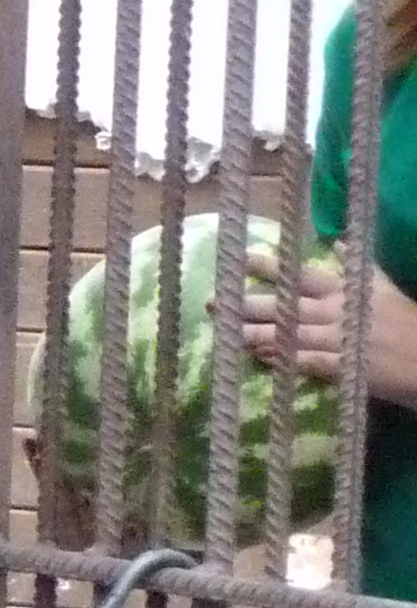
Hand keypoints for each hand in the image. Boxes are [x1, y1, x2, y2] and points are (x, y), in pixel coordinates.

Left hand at [237, 246, 416, 405]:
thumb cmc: (408, 319)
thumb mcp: (383, 285)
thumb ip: (355, 265)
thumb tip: (335, 240)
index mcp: (345, 290)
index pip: (299, 274)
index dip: (268, 266)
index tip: (238, 258)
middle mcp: (337, 311)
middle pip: (284, 306)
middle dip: (247, 304)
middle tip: (211, 304)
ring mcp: (341, 339)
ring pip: (289, 334)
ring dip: (256, 334)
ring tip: (226, 334)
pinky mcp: (347, 367)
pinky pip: (309, 362)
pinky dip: (285, 359)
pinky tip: (262, 359)